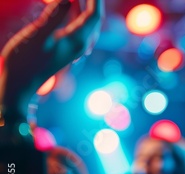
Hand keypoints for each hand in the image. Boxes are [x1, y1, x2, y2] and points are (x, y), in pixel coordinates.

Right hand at [0, 0, 103, 117]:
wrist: (19, 84)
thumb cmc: (25, 61)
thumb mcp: (38, 35)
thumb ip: (54, 16)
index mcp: (78, 41)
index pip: (95, 14)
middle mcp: (82, 44)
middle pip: (93, 15)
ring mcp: (76, 46)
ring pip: (84, 19)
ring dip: (80, 3)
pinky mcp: (67, 46)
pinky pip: (76, 24)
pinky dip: (72, 11)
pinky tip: (63, 3)